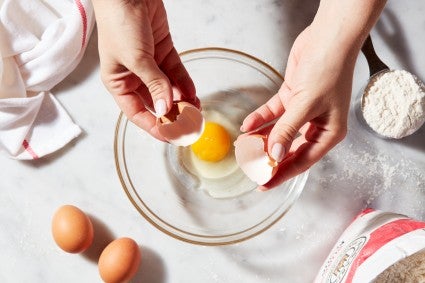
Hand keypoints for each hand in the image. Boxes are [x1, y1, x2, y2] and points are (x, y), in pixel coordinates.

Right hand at [93, 0, 198, 139]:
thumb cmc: (119, 23)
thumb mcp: (136, 58)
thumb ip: (154, 84)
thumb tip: (166, 109)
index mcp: (119, 83)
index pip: (138, 113)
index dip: (155, 127)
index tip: (172, 137)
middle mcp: (134, 77)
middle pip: (157, 103)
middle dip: (173, 114)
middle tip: (190, 123)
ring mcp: (150, 65)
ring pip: (169, 89)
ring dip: (183, 99)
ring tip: (197, 109)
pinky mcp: (163, 52)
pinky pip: (176, 72)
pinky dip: (185, 83)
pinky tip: (193, 93)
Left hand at [241, 26, 356, 189]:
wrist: (328, 37)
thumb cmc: (328, 70)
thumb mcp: (306, 105)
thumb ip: (287, 130)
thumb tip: (275, 155)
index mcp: (329, 132)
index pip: (302, 160)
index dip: (282, 174)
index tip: (264, 184)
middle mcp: (317, 124)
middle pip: (290, 148)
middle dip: (269, 158)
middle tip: (250, 167)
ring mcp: (303, 110)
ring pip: (279, 131)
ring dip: (261, 138)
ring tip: (243, 147)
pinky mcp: (292, 96)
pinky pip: (273, 112)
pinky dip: (260, 118)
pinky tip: (247, 125)